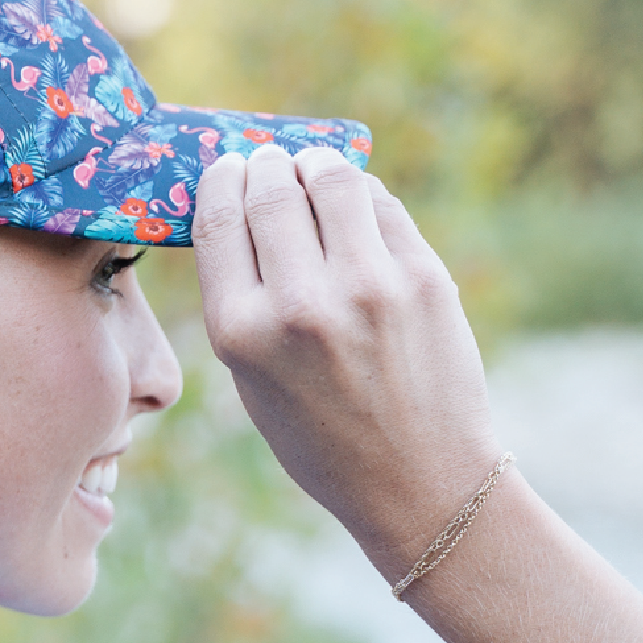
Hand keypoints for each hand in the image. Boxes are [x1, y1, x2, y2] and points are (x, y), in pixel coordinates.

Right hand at [192, 145, 498, 579]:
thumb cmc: (322, 438)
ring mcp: (368, 286)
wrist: (417, 481)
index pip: (219, 221)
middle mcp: (300, 304)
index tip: (226, 168)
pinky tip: (352, 206)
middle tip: (266, 161)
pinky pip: (381, 205)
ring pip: (332, 179)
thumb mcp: (253, 382)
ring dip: (314, 164)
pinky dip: (360, 194)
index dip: (221, 181)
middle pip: (271, 190)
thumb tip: (243, 209)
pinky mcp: (424, 277)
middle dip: (264, 165)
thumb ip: (241, 302)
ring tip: (311, 171)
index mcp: (241, 334)